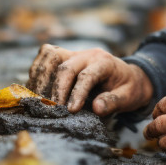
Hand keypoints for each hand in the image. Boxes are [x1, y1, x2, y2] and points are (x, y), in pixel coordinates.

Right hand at [27, 44, 152, 115]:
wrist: (128, 77)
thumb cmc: (128, 88)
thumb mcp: (128, 97)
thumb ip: (113, 102)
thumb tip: (97, 108)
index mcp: (105, 62)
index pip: (87, 76)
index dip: (77, 93)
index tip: (71, 110)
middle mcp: (88, 55)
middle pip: (65, 66)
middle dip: (57, 89)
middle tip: (53, 110)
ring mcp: (75, 54)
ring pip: (51, 56)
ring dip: (42, 77)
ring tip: (40, 100)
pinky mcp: (65, 57)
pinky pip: (46, 56)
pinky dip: (38, 70)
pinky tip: (37, 89)